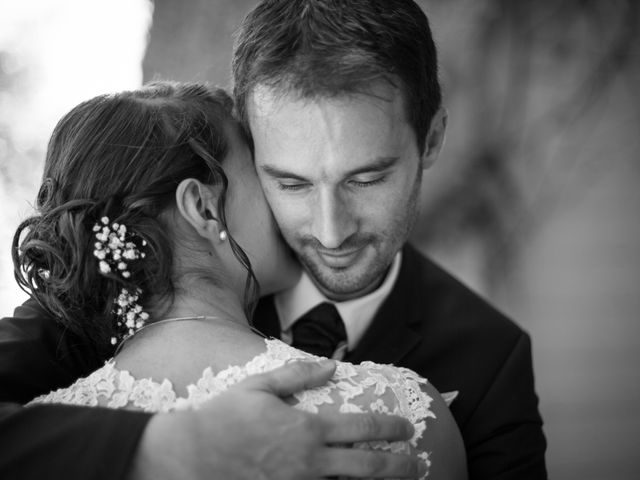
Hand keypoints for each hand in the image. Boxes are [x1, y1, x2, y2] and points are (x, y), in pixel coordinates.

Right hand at [129, 359, 426, 479]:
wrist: (189, 457)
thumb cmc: (224, 417)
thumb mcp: (260, 386)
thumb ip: (299, 376)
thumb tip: (331, 367)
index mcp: (307, 428)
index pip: (361, 427)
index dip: (390, 427)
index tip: (407, 429)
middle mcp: (310, 461)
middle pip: (368, 467)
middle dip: (400, 466)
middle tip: (420, 464)